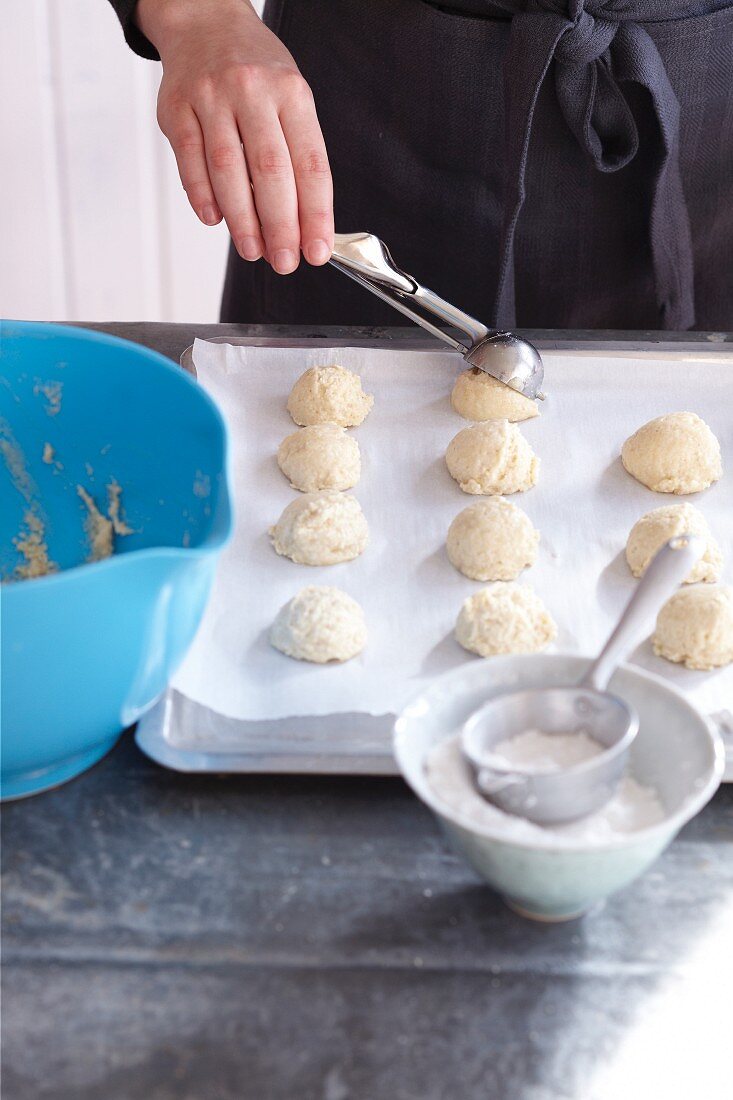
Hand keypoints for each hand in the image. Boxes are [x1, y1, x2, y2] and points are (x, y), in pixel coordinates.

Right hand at [137, 0, 333, 273]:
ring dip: (242, 220)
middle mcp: (252, 91)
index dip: (316, 214)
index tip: (318, 250)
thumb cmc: (256, 73)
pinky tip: (215, 220)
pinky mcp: (176, 109)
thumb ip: (298, 158)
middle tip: (285, 262)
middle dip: (280, 226)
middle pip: (271, 171)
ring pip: (228, 170)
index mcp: (292, 93)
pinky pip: (190, 160)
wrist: (205, 22)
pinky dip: (203, 196)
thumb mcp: (291, 100)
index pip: (311, 164)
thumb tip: (305, 226)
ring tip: (253, 250)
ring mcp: (211, 98)